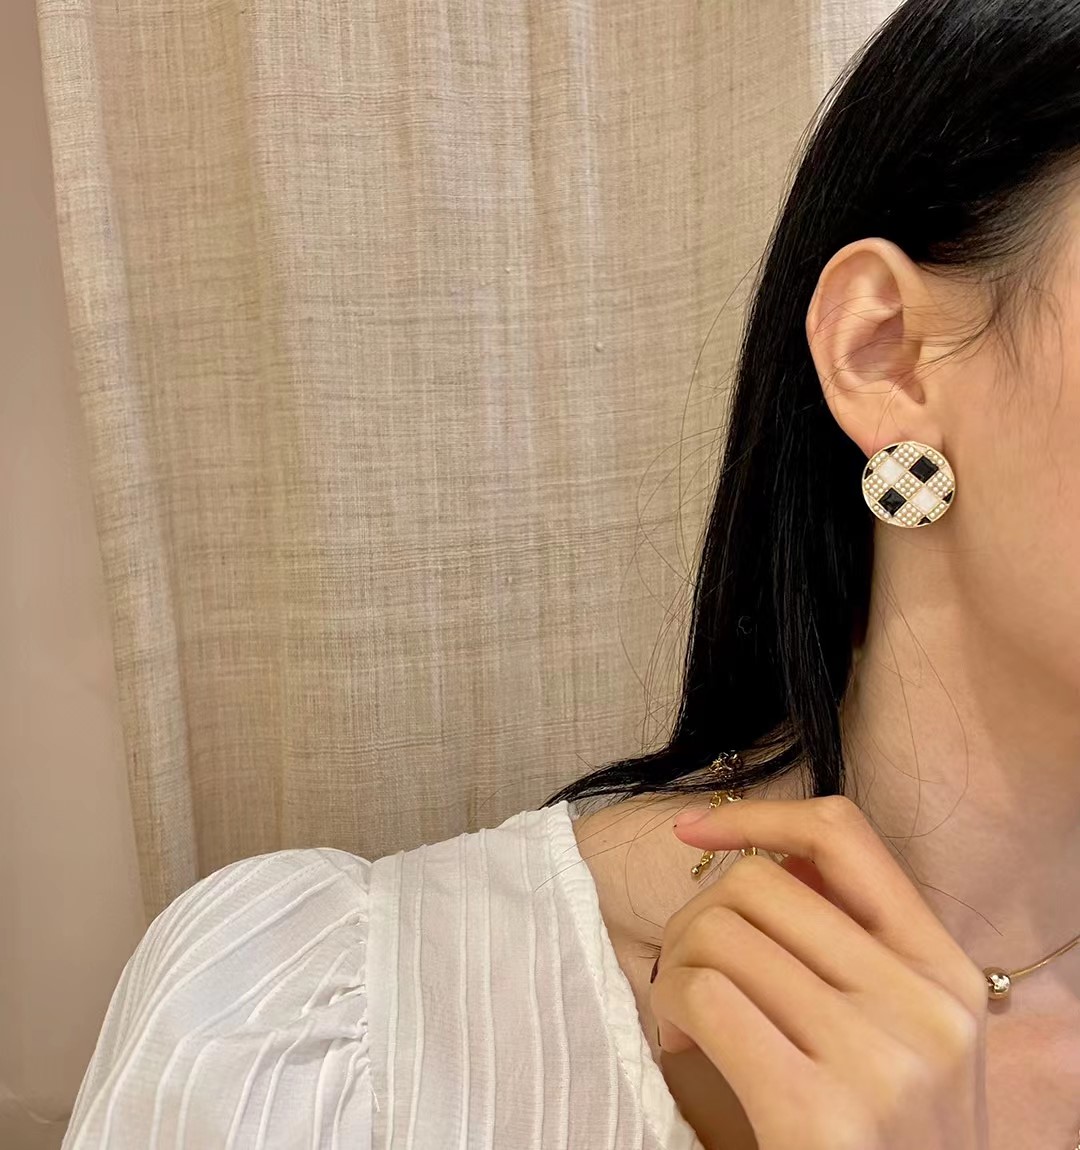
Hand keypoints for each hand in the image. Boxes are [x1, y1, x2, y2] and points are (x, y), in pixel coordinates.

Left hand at [652, 794, 988, 1149]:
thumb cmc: (885, 1138)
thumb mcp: (901, 1034)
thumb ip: (848, 948)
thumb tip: (755, 856)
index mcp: (945, 973)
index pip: (844, 835)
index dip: (757, 814)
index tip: (692, 831)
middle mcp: (924, 1004)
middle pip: (760, 882)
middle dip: (696, 915)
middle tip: (688, 970)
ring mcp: (880, 1058)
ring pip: (721, 933)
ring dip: (677, 968)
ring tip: (683, 1017)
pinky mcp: (820, 1112)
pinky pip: (703, 996)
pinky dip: (669, 1009)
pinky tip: (679, 1049)